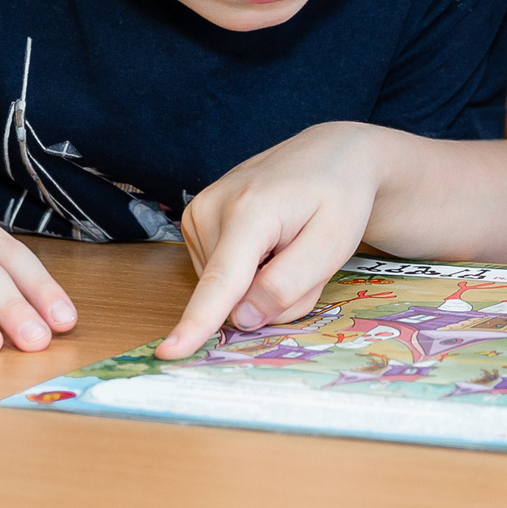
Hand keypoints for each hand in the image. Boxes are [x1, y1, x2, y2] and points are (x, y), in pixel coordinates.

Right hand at [159, 122, 387, 357]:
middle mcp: (212, 209)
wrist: (329, 155)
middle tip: (303, 255)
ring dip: (262, 282)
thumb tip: (239, 319)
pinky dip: (250, 270)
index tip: (168, 353)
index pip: (221, 280)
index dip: (196, 322)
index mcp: (249, 211)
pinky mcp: (196, 222)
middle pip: (232, 295)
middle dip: (272, 294)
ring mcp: (199, 213)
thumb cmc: (338, 197)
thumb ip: (288, 286)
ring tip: (287, 243)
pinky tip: (269, 241)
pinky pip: (221, 274)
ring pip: (227, 289)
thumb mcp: (333, 244)